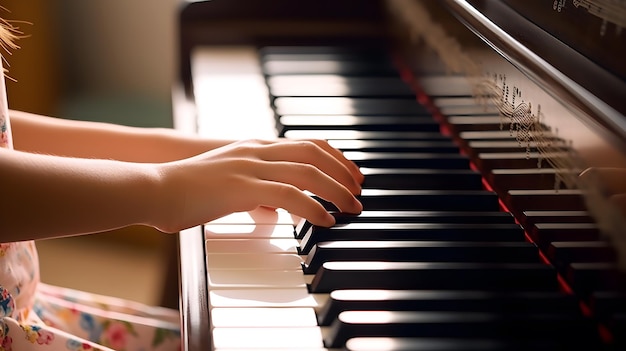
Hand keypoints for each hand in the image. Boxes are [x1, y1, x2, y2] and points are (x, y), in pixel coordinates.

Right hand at [153, 139, 362, 232]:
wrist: (154, 188)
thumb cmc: (186, 190)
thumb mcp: (227, 183)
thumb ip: (254, 192)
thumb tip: (272, 208)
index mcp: (254, 146)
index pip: (305, 143)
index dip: (334, 157)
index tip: (351, 173)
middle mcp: (256, 151)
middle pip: (314, 153)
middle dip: (343, 171)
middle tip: (359, 191)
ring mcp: (249, 166)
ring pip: (308, 172)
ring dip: (336, 190)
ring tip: (351, 208)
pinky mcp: (241, 187)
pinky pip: (289, 195)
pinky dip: (313, 207)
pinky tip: (325, 220)